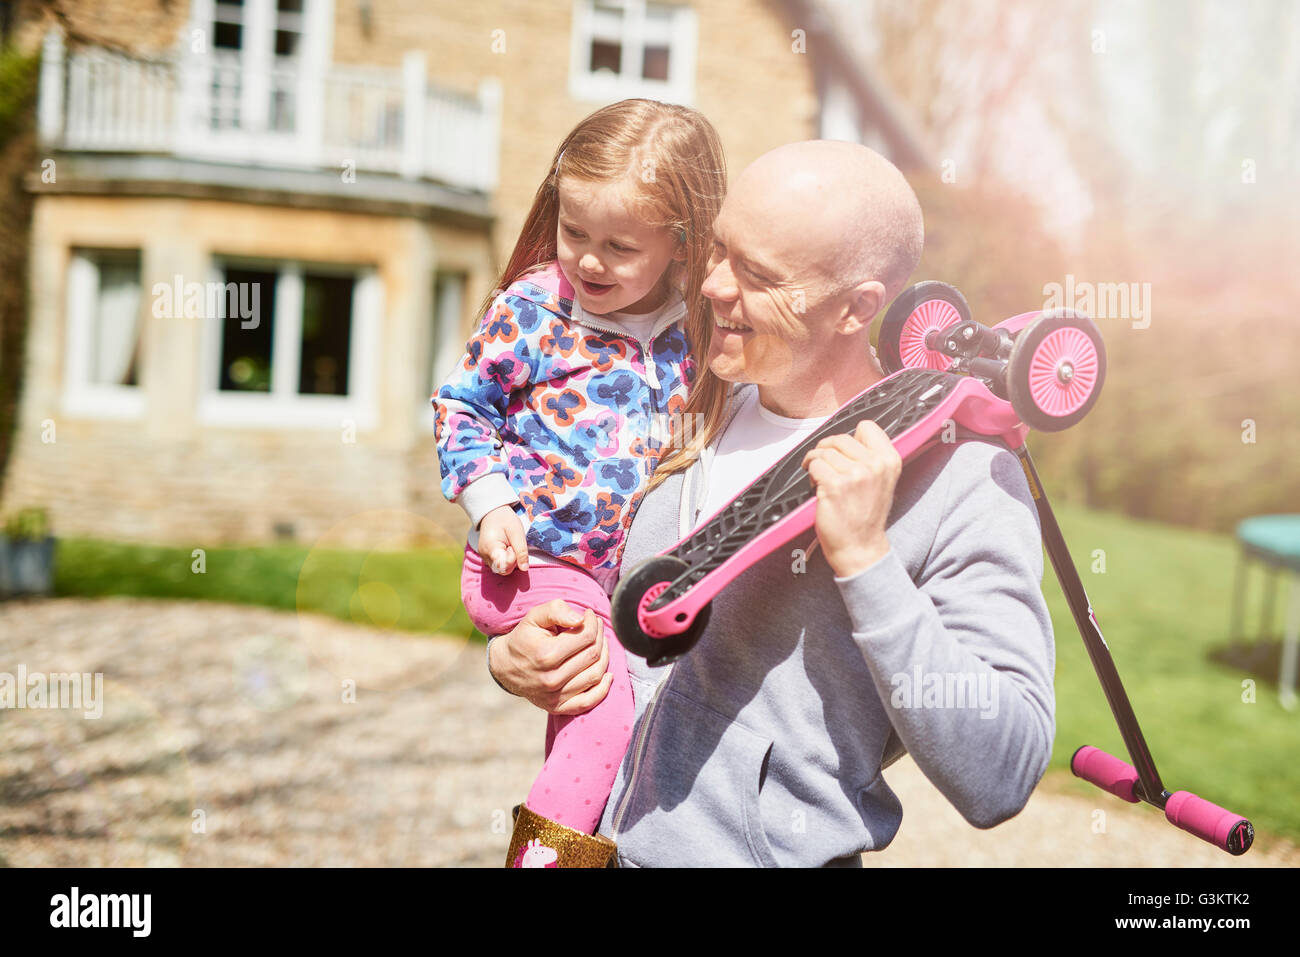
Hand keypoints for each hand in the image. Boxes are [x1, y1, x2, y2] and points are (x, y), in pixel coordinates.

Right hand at [479, 505, 528, 574]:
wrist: (493, 513)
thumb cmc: (505, 520)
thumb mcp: (517, 532)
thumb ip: (521, 551)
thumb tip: (525, 568)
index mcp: (491, 547)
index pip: (503, 566)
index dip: (513, 559)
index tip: (512, 547)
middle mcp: (485, 555)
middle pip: (504, 570)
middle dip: (513, 560)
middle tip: (512, 545)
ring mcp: (484, 557)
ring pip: (502, 569)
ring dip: (510, 560)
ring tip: (508, 545)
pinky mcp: (487, 558)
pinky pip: (499, 565)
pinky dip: (505, 559)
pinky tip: (505, 547)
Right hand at [488, 599, 611, 714]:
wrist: (505, 666)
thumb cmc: (524, 638)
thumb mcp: (533, 617)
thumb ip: (556, 610)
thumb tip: (580, 618)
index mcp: (546, 654)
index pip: (586, 636)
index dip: (593, 622)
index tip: (589, 615)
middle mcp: (552, 678)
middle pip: (593, 654)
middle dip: (599, 636)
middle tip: (595, 626)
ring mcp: (556, 696)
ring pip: (595, 675)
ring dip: (604, 656)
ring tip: (599, 643)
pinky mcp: (558, 707)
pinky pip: (589, 701)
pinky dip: (603, 689)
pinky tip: (608, 674)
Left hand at [800, 419, 900, 577]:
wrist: (861, 548)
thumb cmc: (866, 517)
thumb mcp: (882, 481)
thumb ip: (871, 458)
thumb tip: (847, 439)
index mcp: (889, 461)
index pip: (868, 427)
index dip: (851, 437)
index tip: (843, 450)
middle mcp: (875, 465)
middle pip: (840, 438)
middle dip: (827, 449)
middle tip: (824, 465)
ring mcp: (855, 474)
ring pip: (824, 451)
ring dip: (816, 463)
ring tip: (821, 479)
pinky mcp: (834, 485)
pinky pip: (813, 465)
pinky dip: (810, 474)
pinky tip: (816, 487)